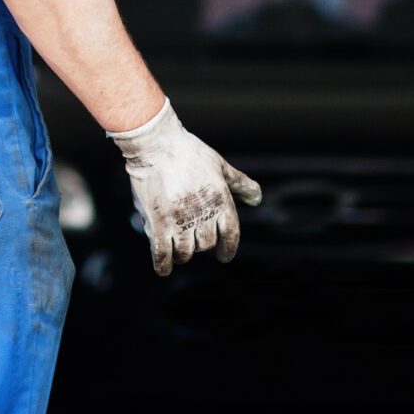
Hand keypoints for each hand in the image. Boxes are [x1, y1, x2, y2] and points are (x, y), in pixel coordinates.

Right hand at [107, 99, 261, 276]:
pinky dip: (163, 264)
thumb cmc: (189, 152)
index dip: (228, 249)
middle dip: (200, 244)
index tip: (224, 257)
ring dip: (182, 253)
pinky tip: (163, 268)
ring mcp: (181, 222)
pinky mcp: (158, 224)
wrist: (156, 144)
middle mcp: (204, 216)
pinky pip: (162, 254)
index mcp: (222, 203)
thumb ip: (240, 184)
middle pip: (206, 245)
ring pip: (185, 252)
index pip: (231, 235)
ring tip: (177, 249)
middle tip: (191, 237)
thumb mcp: (220, 165)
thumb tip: (257, 199)